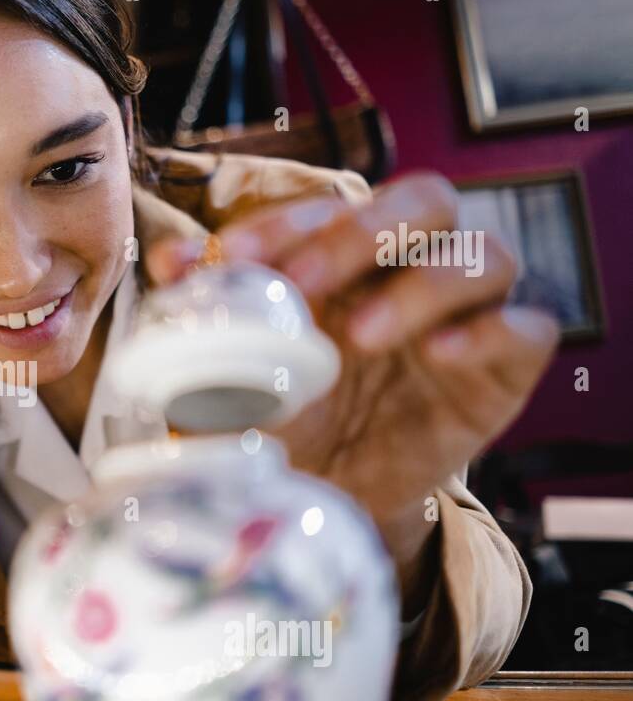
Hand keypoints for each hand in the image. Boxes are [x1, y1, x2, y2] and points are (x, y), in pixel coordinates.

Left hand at [145, 173, 558, 584]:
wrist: (333, 498)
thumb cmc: (287, 419)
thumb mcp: (239, 375)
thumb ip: (212, 317)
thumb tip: (170, 262)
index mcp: (345, 258)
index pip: (328, 209)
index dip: (280, 225)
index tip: (227, 260)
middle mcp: (411, 271)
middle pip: (424, 203)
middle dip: (361, 232)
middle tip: (304, 283)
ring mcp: (465, 315)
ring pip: (484, 256)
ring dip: (423, 285)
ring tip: (362, 336)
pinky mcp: (505, 368)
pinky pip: (529, 328)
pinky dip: (491, 332)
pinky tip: (441, 357)